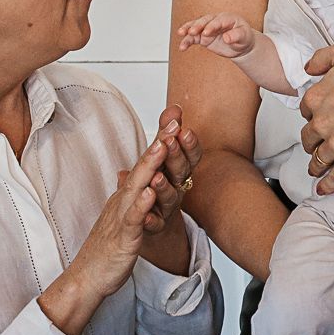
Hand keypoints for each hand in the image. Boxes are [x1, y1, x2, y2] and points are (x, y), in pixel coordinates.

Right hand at [41, 134, 177, 334]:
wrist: (87, 278)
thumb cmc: (106, 250)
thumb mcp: (124, 218)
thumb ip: (132, 197)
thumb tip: (136, 177)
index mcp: (127, 197)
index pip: (145, 165)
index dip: (160, 142)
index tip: (175, 120)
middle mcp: (123, 202)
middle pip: (142, 168)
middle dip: (158, 143)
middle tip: (173, 120)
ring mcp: (121, 218)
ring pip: (137, 188)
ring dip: (149, 165)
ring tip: (163, 145)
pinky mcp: (122, 238)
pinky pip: (132, 219)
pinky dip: (141, 204)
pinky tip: (151, 192)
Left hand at [138, 109, 201, 254]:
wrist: (153, 225)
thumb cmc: (160, 187)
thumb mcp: (163, 158)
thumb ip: (167, 133)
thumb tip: (174, 108)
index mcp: (178, 171)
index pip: (188, 155)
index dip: (189, 144)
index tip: (184, 129)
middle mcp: (178, 188)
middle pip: (180, 172)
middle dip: (175, 156)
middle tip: (169, 141)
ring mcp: (168, 207)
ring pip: (170, 197)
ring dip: (164, 187)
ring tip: (156, 177)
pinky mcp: (156, 225)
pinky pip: (154, 223)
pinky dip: (150, 219)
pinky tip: (144, 215)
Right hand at [178, 13, 254, 60]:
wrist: (240, 45)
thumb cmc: (243, 38)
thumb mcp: (244, 37)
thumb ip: (236, 36)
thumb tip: (227, 38)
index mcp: (227, 18)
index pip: (217, 21)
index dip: (211, 26)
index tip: (206, 33)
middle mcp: (215, 21)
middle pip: (204, 21)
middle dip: (197, 26)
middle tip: (192, 32)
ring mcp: (207, 28)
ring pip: (195, 27)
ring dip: (187, 30)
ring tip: (181, 34)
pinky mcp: (202, 37)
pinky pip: (193, 38)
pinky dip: (187, 41)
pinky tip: (182, 47)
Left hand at [300, 43, 333, 195]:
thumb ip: (321, 58)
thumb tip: (308, 68)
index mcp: (316, 99)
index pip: (306, 109)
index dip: (312, 112)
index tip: (318, 114)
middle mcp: (322, 124)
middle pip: (309, 136)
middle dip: (311, 139)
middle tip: (315, 142)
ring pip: (318, 158)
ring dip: (315, 164)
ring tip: (314, 169)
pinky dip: (327, 185)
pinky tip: (322, 190)